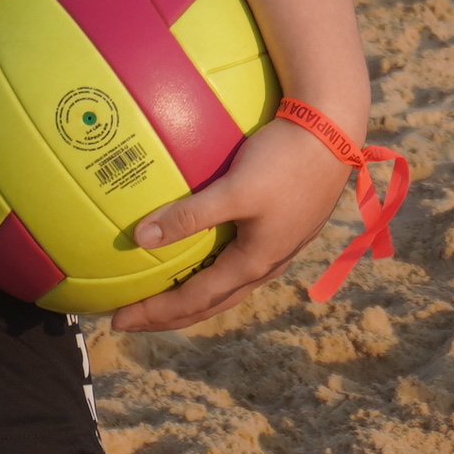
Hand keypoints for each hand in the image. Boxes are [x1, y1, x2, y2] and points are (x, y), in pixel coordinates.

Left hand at [109, 120, 349, 332]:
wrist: (335, 133)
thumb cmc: (285, 159)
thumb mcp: (235, 189)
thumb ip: (190, 214)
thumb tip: (139, 239)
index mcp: (253, 262)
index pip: (195, 300)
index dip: (155, 313)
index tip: (119, 320)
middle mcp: (266, 264)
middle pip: (210, 304)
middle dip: (170, 316)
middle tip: (132, 320)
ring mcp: (277, 248)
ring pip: (227, 286)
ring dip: (192, 298)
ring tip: (163, 297)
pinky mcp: (282, 227)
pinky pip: (238, 261)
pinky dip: (210, 270)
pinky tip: (199, 250)